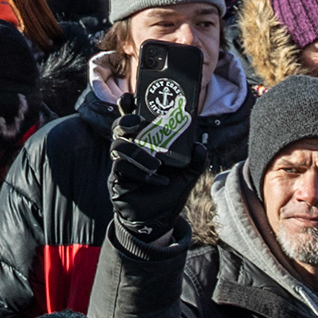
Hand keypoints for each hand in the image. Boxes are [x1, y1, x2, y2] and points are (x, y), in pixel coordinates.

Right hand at [108, 64, 204, 225]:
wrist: (159, 220)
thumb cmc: (170, 191)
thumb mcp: (188, 173)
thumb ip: (195, 159)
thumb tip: (199, 146)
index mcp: (144, 142)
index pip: (131, 118)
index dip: (127, 106)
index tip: (131, 97)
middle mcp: (129, 150)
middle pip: (118, 127)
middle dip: (126, 121)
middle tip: (140, 124)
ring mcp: (121, 165)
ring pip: (117, 147)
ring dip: (138, 152)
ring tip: (156, 164)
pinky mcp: (117, 181)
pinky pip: (121, 169)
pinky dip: (141, 173)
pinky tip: (158, 180)